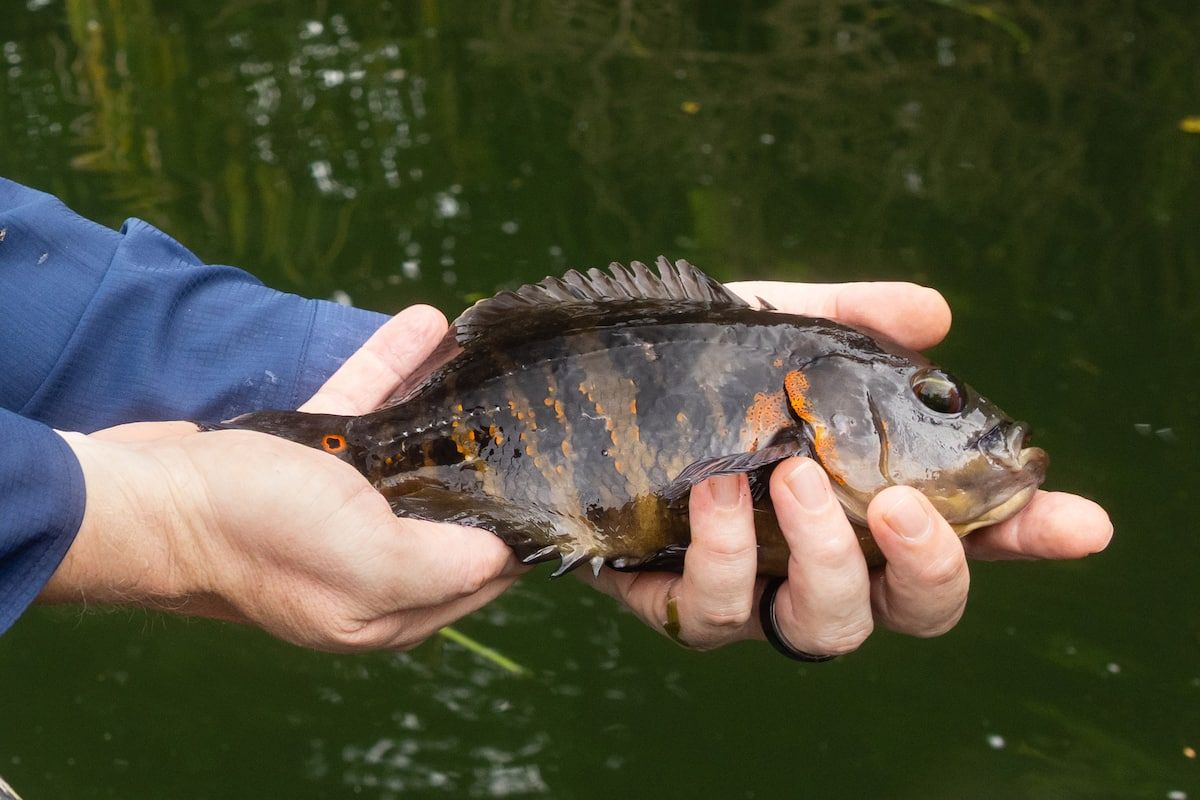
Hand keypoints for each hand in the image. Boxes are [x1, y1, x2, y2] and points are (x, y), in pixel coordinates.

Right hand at [40, 306, 521, 651]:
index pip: (482, 568)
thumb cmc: (254, 534)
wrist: (142, 497)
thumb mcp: (371, 564)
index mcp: (391, 606)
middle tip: (533, 410)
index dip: (520, 525)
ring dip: (446, 400)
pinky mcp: (301, 460)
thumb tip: (514, 556)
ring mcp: (333, 510)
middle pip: (451, 503)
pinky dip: (393, 369)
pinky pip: (363, 409)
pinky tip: (426, 324)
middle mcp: (367, 563)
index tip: (557, 478)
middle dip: (489, 456)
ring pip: (409, 449)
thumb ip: (451, 565)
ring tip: (485, 357)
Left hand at [583, 280, 1112, 652]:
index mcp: (864, 499)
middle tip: (897, 507)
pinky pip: (712, 616)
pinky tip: (715, 490)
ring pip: (827, 629)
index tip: (1083, 523)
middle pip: (915, 607)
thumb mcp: (771, 330)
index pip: (969, 531)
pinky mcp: (676, 603)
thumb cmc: (691, 370)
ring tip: (791, 480)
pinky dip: (722, 555)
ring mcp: (753, 592)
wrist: (574, 392)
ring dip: (824, 560)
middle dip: (929, 568)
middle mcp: (822, 559)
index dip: (1029, 536)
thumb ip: (848, 321)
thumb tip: (934, 315)